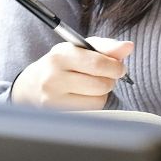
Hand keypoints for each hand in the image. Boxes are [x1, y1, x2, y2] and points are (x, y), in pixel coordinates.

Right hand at [10, 37, 132, 109]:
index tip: (120, 67)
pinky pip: (92, 110)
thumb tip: (128, 47)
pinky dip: (94, 103)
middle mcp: (53, 77)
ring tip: (92, 85)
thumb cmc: (62, 64)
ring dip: (103, 92)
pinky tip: (84, 96)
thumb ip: (105, 46)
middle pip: (101, 84)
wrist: (31, 86)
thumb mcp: (79, 49)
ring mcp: (53, 99)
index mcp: (60, 55)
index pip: (98, 63)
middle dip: (111, 80)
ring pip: (99, 99)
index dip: (116, 66)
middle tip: (106, 76)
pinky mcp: (59, 114)